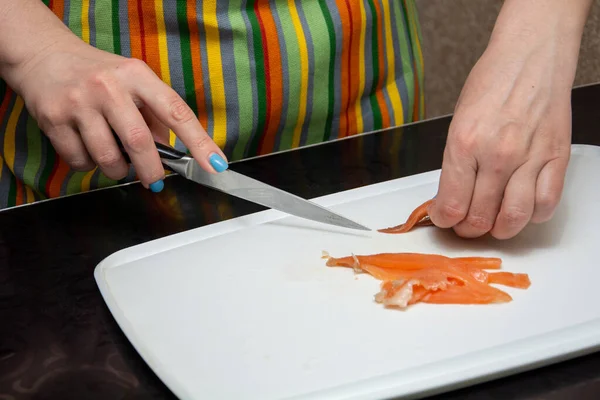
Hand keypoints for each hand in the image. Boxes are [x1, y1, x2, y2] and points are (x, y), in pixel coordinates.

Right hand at [9, 35, 227, 189]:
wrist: (44, 56)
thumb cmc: (98, 74)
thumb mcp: (133, 82)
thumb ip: (154, 114)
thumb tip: (170, 152)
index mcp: (137, 76)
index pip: (176, 112)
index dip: (199, 142)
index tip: (215, 164)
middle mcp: (109, 87)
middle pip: (139, 142)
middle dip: (152, 170)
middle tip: (154, 180)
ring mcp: (79, 103)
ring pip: (109, 159)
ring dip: (118, 170)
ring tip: (116, 159)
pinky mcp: (53, 119)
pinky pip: (80, 162)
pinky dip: (89, 165)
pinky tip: (89, 149)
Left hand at [428, 3, 586, 239]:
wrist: (531, 57)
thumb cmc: (492, 82)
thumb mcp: (457, 122)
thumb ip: (454, 163)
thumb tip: (450, 196)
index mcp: (464, 144)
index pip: (450, 204)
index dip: (444, 219)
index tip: (443, 218)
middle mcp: (496, 154)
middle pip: (479, 217)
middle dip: (467, 228)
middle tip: (465, 225)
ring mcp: (529, 158)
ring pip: (513, 219)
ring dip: (499, 230)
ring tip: (491, 224)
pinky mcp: (556, 158)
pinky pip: (546, 204)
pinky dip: (532, 216)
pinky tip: (522, 210)